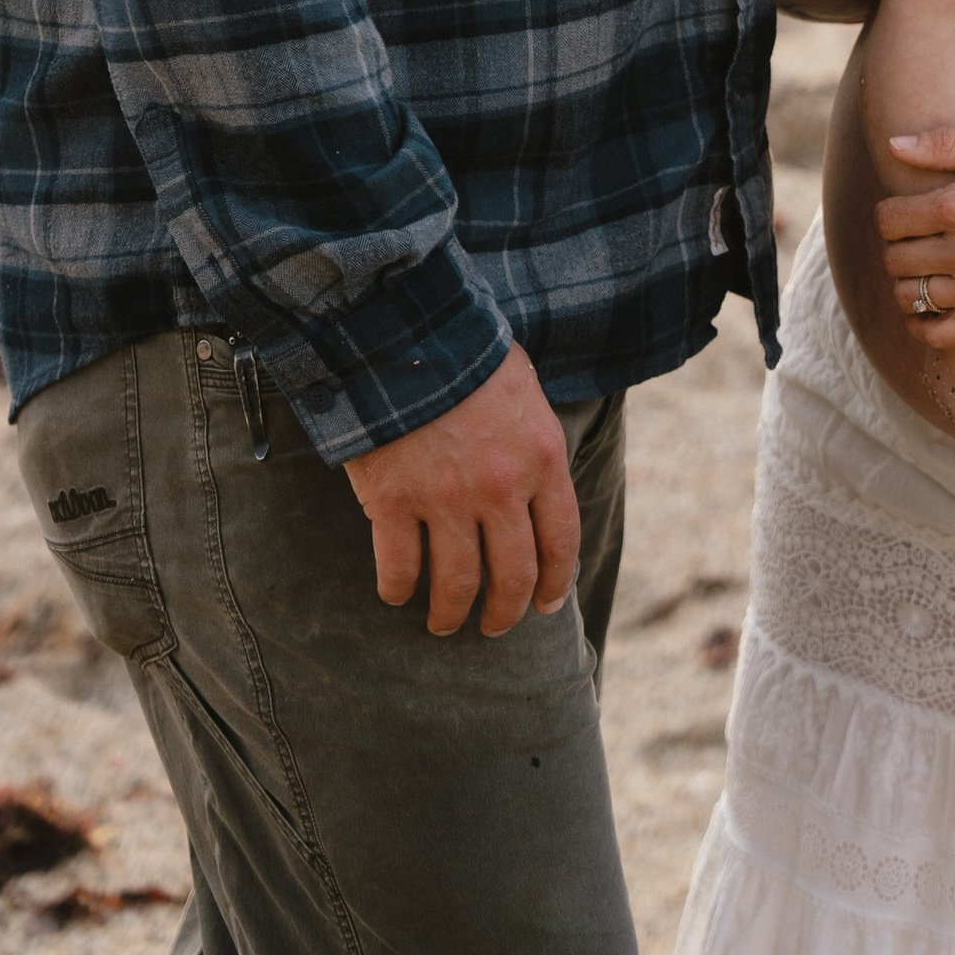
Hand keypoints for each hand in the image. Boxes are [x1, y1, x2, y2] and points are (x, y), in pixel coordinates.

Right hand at [342, 344, 578, 636]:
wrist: (406, 329)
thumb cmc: (469, 354)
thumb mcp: (525, 392)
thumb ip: (534, 445)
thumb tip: (537, 489)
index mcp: (542, 458)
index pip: (561, 541)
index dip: (555, 582)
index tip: (545, 604)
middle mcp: (500, 488)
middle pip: (513, 576)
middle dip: (505, 612)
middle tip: (494, 625)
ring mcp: (445, 499)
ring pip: (456, 584)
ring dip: (451, 614)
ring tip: (444, 623)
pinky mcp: (393, 501)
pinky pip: (399, 568)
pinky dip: (398, 590)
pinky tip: (398, 593)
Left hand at [876, 128, 954, 348]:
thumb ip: (946, 145)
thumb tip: (892, 145)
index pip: (889, 219)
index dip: (891, 214)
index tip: (906, 213)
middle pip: (895, 258)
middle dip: (898, 248)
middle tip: (916, 241)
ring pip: (909, 296)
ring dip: (908, 284)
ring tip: (925, 271)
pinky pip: (936, 335)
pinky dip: (921, 324)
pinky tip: (930, 308)